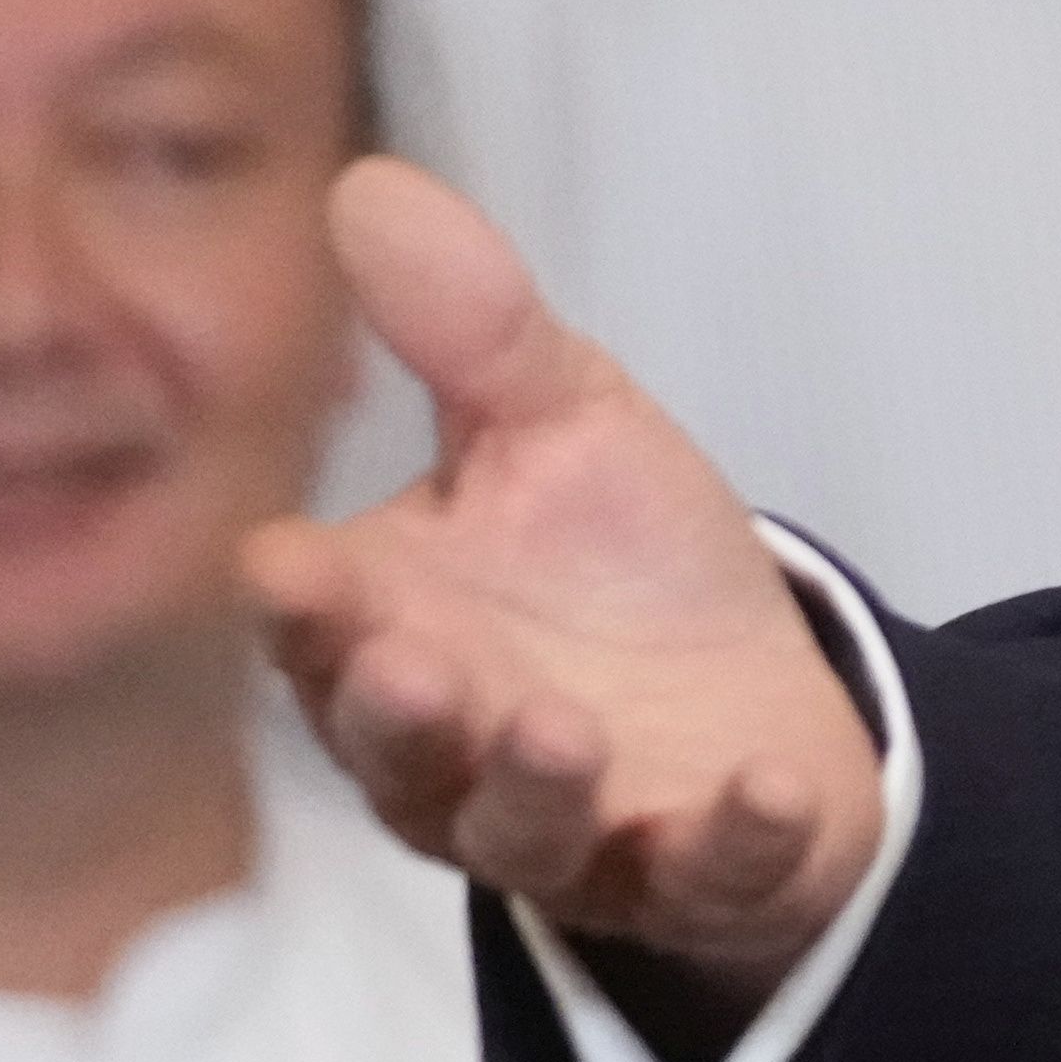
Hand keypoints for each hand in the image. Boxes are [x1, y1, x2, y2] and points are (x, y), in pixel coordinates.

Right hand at [244, 159, 882, 990]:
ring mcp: (571, 828)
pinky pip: (706, 874)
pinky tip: (768, 789)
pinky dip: (735, 839)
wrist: (755, 690)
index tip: (291, 566)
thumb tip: (369, 187)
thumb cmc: (622, 565)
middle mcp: (454, 752)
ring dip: (536, 787)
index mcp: (395, 632)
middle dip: (401, 715)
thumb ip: (471, 332)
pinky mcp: (689, 873)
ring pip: (519, 834)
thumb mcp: (564, 427)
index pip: (320, 625)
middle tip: (417, 667)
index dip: (303, 605)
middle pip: (398, 750)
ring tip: (562, 732)